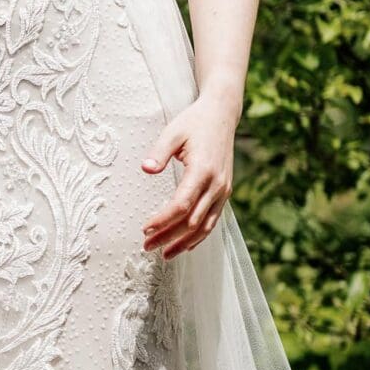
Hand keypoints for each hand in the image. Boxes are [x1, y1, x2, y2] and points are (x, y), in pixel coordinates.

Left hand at [141, 88, 239, 259]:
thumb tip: (146, 169)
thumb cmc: (194, 122)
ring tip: (163, 254)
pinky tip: (184, 245)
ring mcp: (223, 190)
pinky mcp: (224, 192)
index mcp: (203, 170)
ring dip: (183, 242)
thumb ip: (159, 152)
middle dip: (168, 236)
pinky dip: (198, 236)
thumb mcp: (173, 132)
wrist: (222, 115)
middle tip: (146, 246)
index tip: (145, 229)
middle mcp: (217, 184)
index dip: (163, 220)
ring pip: (204, 226)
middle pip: (191, 220)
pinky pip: (212, 220)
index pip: (181, 204)